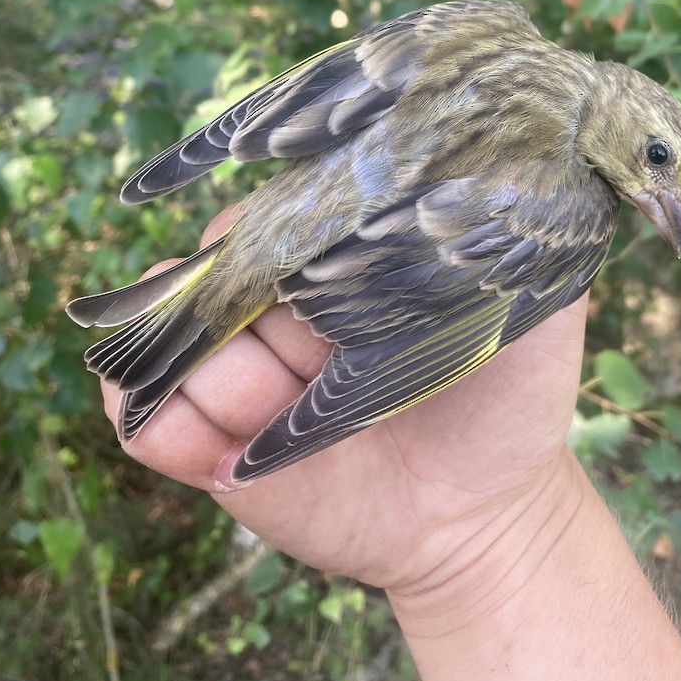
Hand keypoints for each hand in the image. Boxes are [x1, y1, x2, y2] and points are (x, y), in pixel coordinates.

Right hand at [101, 204, 590, 594]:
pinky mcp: (212, 447)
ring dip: (225, 373)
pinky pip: (143, 420)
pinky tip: (224, 451)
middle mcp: (279, 308)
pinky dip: (159, 421)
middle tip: (313, 341)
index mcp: (338, 262)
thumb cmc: (512, 399)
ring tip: (282, 404)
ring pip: (171, 339)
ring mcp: (243, 374)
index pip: (271, 212)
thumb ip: (526, 233)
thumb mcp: (537, 304)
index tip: (313, 264)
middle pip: (212, 269)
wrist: (488, 519)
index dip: (276, 228)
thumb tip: (513, 161)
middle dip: (243, 300)